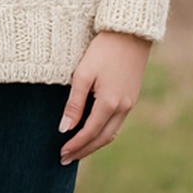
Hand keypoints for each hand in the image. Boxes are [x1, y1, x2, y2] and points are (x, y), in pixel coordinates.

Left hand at [58, 31, 151, 163]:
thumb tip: (64, 128)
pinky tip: (93, 132)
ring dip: (94, 144)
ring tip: (78, 150)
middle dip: (84, 150)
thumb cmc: (103, 51)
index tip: (61, 153)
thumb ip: (74, 104)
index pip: (89, 133)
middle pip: (102, 138)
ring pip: (112, 133)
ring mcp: (130, 103)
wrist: (130, 33)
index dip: (75, 145)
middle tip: (66, 159)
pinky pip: (117, 123)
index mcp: (110, 103)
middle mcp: (123, 107)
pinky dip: (104, 132)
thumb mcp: (83, 75)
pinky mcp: (132, 98)